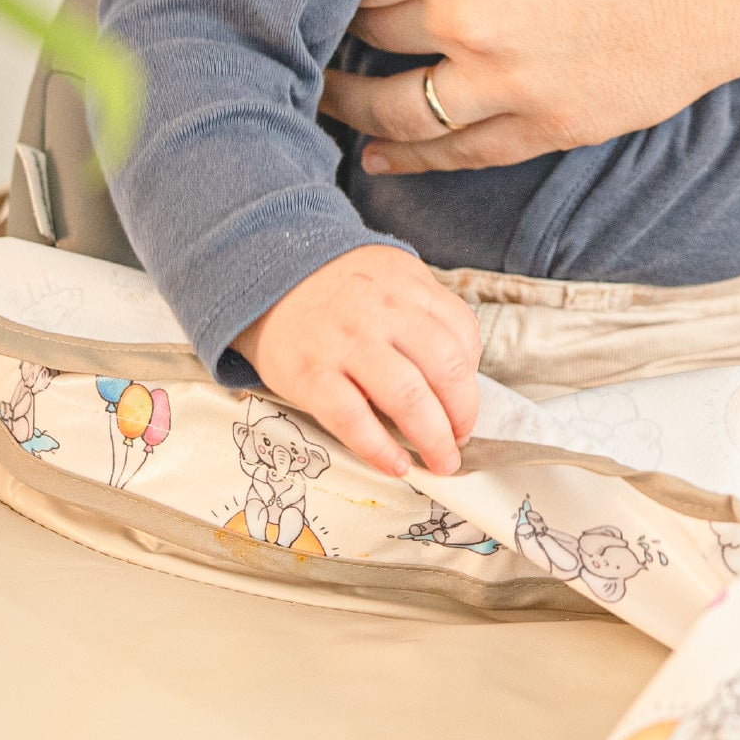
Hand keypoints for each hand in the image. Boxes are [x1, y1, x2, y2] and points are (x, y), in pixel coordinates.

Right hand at [232, 244, 481, 477]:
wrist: (267, 273)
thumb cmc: (339, 287)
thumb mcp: (392, 277)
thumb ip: (426, 313)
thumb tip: (459, 373)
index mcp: (409, 287)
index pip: (463, 335)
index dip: (473, 380)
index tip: (467, 407)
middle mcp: (384, 313)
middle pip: (446, 369)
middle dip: (462, 415)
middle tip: (460, 440)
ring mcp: (346, 344)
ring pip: (408, 397)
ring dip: (433, 438)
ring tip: (440, 460)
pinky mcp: (310, 375)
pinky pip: (352, 419)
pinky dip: (380, 449)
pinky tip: (396, 465)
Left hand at [318, 0, 739, 171]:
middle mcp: (468, 24)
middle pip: (371, 36)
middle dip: (344, 29)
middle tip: (318, 26)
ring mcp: (507, 85)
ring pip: (396, 108)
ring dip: (352, 103)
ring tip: (328, 94)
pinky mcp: (549, 126)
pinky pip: (458, 153)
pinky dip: (410, 156)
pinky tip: (383, 152)